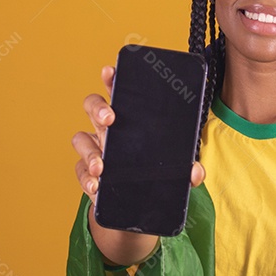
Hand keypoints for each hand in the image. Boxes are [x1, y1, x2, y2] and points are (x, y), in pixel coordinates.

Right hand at [71, 64, 204, 205]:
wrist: (136, 203)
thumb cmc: (152, 172)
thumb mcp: (172, 168)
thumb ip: (186, 169)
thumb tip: (195, 171)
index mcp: (129, 118)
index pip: (117, 91)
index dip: (112, 78)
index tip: (110, 72)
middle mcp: (107, 130)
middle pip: (93, 107)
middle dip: (99, 108)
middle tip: (110, 118)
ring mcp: (95, 149)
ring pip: (81, 139)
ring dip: (90, 151)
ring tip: (101, 167)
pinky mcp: (88, 173)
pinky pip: (80, 170)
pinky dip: (86, 179)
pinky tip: (96, 186)